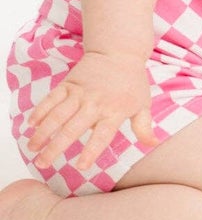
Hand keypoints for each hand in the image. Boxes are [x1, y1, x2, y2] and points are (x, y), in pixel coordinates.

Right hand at [23, 51, 157, 170]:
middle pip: (72, 129)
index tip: (80, 167)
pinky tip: (31, 124)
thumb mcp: (143, 104)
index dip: (91, 152)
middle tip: (42, 164)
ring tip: (32, 148)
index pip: (102, 136)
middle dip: (55, 148)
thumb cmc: (133, 82)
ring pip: (56, 116)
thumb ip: (144, 126)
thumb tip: (153, 144)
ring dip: (42, 133)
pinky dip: (40, 111)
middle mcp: (95, 103)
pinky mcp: (67, 84)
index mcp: (114, 111)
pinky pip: (50, 99)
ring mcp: (79, 93)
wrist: (119, 52)